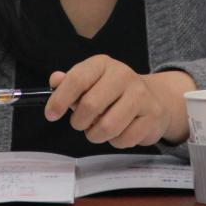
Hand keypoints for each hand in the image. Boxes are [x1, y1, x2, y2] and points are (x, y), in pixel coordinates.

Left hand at [44, 55, 194, 147]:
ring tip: (98, 129)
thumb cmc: (113, 92)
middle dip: (79, 122)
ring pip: (107, 126)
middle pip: (90, 105)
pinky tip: (119, 131)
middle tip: (81, 123)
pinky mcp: (152, 115)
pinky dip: (116, 141)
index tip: (51, 114)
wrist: (153, 98)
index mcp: (103, 64)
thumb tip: (55, 80)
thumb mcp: (90, 82)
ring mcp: (141, 94)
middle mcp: (123, 75)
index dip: (60, 99)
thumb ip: (70, 83)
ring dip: (96, 135)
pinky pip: (124, 139)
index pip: (78, 79)